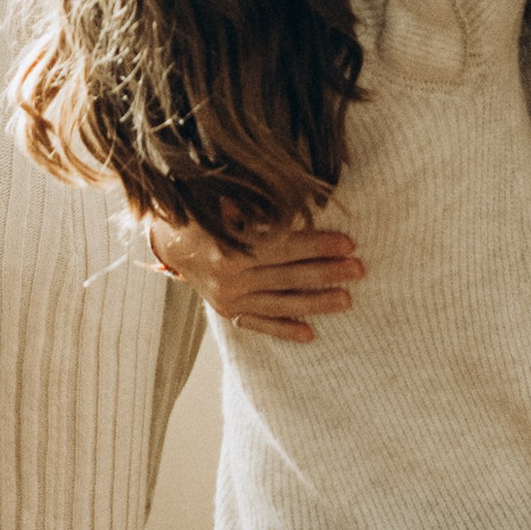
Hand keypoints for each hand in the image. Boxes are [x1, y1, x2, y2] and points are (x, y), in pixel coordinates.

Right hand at [145, 214, 363, 342]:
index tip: (348, 243)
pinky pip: (261, 323)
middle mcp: (230, 278)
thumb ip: (260, 204)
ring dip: (316, 302)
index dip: (318, 244)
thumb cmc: (206, 212)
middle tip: (358, 269)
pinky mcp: (228, 312)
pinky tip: (310, 333)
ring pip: (281, 303)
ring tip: (346, 299)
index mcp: (230, 247)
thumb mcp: (227, 199)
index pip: (285, 246)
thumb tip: (304, 196)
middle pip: (288, 276)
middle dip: (327, 272)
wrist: (172, 241)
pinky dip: (285, 329)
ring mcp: (229, 299)